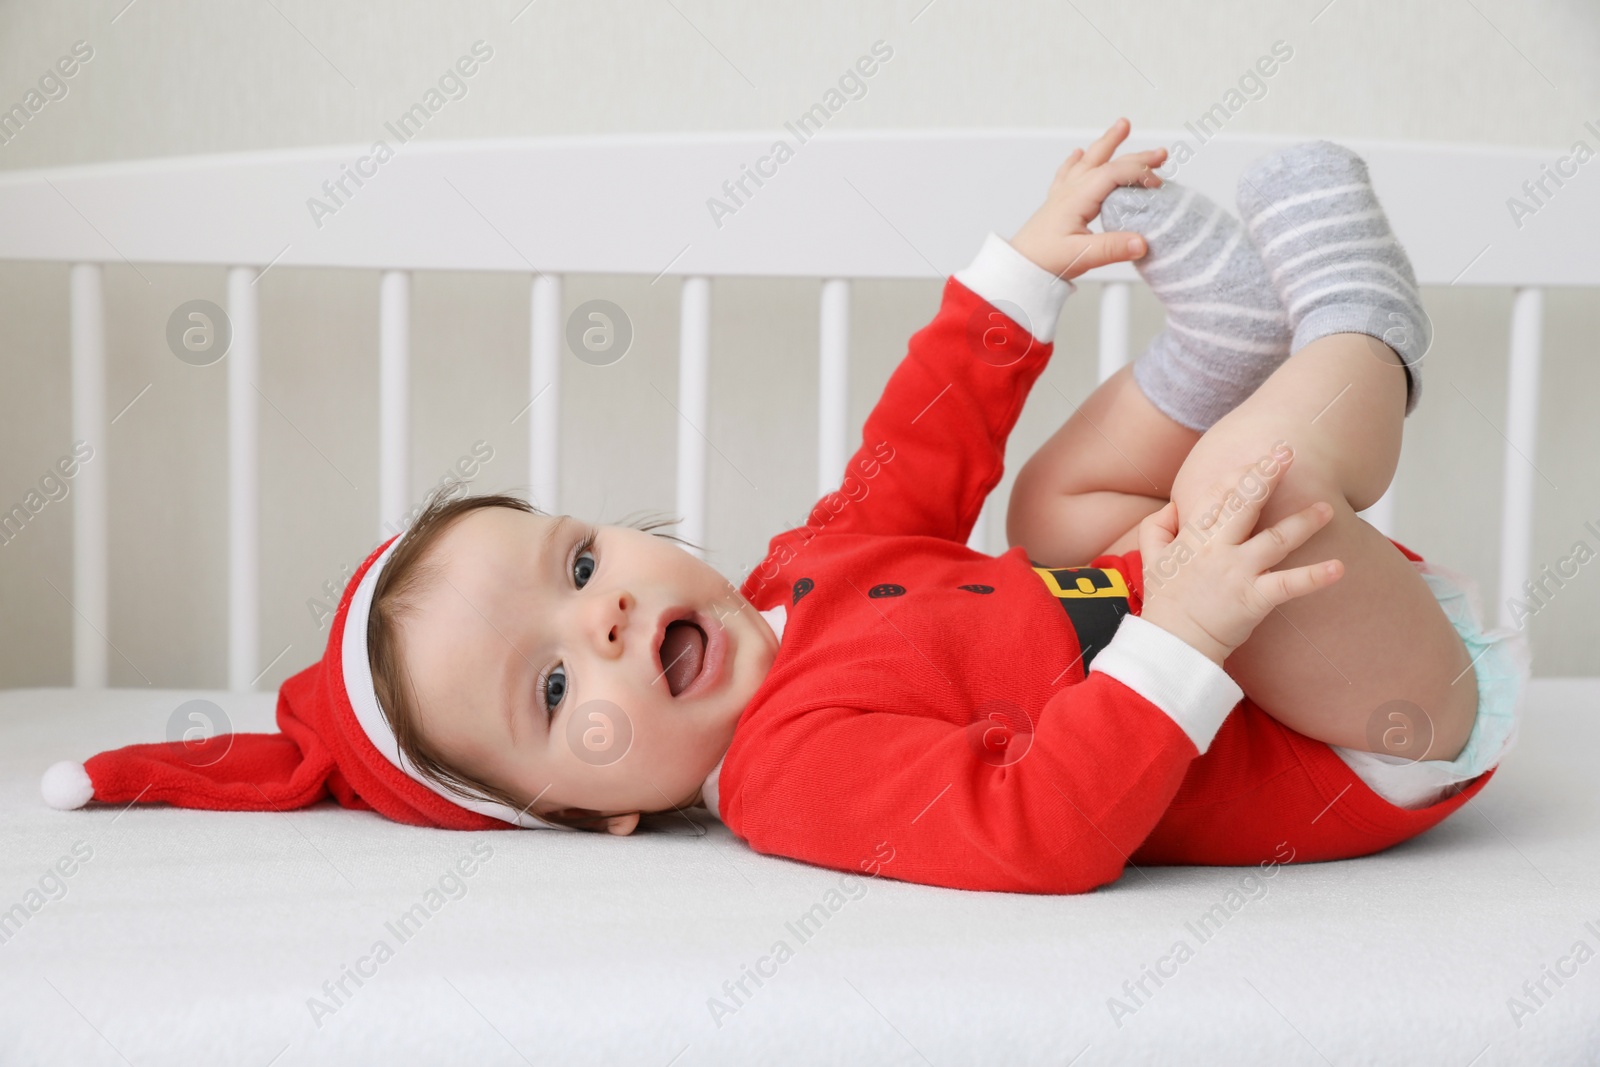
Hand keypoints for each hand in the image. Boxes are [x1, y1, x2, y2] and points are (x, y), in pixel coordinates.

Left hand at [1008, 118, 1167, 281]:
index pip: (1113, 174)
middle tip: (1160, 154)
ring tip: (1122, 126)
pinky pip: (1068, 173)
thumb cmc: (1044, 260)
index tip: (1158, 184)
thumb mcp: (1081, 256)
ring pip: (1088, 161)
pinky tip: (1078, 153)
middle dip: (1136, 156)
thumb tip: (1142, 242)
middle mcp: (1070, 190)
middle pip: (1106, 162)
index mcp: (1077, 198)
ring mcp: (1063, 194)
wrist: (1018, 265)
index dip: (1139, 174)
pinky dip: (1076, 160)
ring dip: (1107, 144)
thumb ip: (1112, 249)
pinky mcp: (1057, 203)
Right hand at [1136, 444, 1343, 665]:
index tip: (1262, 457)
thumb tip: (1175, 507)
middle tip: (1287, 452)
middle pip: (1245, 504)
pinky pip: (1288, 585)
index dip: (1241, 472)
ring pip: (1275, 539)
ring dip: (1303, 522)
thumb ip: (1157, 527)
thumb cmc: (1166, 604)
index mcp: (1194, 537)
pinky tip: (1339, 567)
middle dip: (1266, 475)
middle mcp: (1217, 549)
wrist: (1173, 646)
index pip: (1219, 494)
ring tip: (1328, 507)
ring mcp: (1237, 573)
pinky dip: (1314, 577)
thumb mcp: (1150, 559)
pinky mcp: (1253, 599)